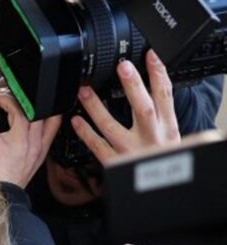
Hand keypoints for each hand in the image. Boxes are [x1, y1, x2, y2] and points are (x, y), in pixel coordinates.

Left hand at [0, 93, 61, 186]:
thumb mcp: (27, 165)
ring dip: (5, 100)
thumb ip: (28, 146)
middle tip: (7, 96)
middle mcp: (33, 145)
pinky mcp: (0, 149)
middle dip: (22, 97)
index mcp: (40, 149)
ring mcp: (18, 146)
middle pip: (37, 110)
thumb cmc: (8, 184)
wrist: (0, 201)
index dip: (47, 104)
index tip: (34, 96)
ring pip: (20, 111)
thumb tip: (16, 128)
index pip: (54, 120)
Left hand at [71, 50, 180, 164]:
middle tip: (122, 67)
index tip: (150, 56)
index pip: (166, 96)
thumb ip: (160, 112)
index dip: (159, 74)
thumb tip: (153, 84)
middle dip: (134, 86)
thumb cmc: (161, 156)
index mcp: (167, 127)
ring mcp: (131, 151)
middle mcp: (150, 138)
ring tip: (84, 91)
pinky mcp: (115, 163)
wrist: (158, 188)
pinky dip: (85, 133)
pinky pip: (97, 146)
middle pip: (144, 108)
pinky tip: (76, 121)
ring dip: (96, 108)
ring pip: (113, 127)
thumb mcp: (169, 133)